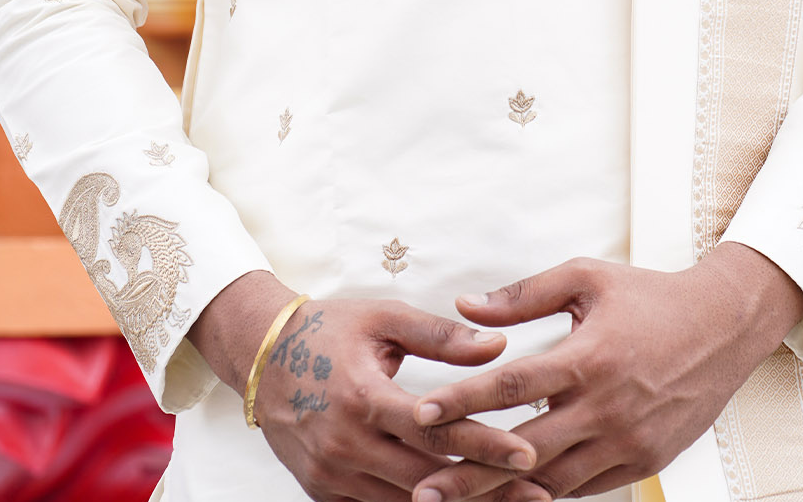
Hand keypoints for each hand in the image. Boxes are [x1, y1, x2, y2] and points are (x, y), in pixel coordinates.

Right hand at [189, 273, 548, 501]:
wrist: (263, 357)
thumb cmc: (329, 330)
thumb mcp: (383, 318)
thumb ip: (440, 335)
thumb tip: (498, 344)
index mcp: (362, 396)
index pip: (433, 429)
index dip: (483, 444)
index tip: (528, 452)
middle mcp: (345, 444)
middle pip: (427, 478)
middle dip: (486, 488)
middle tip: (539, 491)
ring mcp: (332, 475)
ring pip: (406, 501)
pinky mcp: (324, 491)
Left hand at [408, 246, 802, 501]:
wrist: (724, 327)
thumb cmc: (649, 296)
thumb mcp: (587, 277)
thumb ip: (523, 295)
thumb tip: (465, 307)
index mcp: (590, 357)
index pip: (514, 386)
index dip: (464, 401)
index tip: (420, 413)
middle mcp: (608, 407)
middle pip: (525, 451)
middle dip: (469, 474)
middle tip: (422, 490)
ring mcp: (628, 443)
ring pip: (553, 483)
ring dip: (503, 496)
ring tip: (456, 501)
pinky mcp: (643, 464)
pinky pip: (584, 489)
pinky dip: (546, 495)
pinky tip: (511, 499)